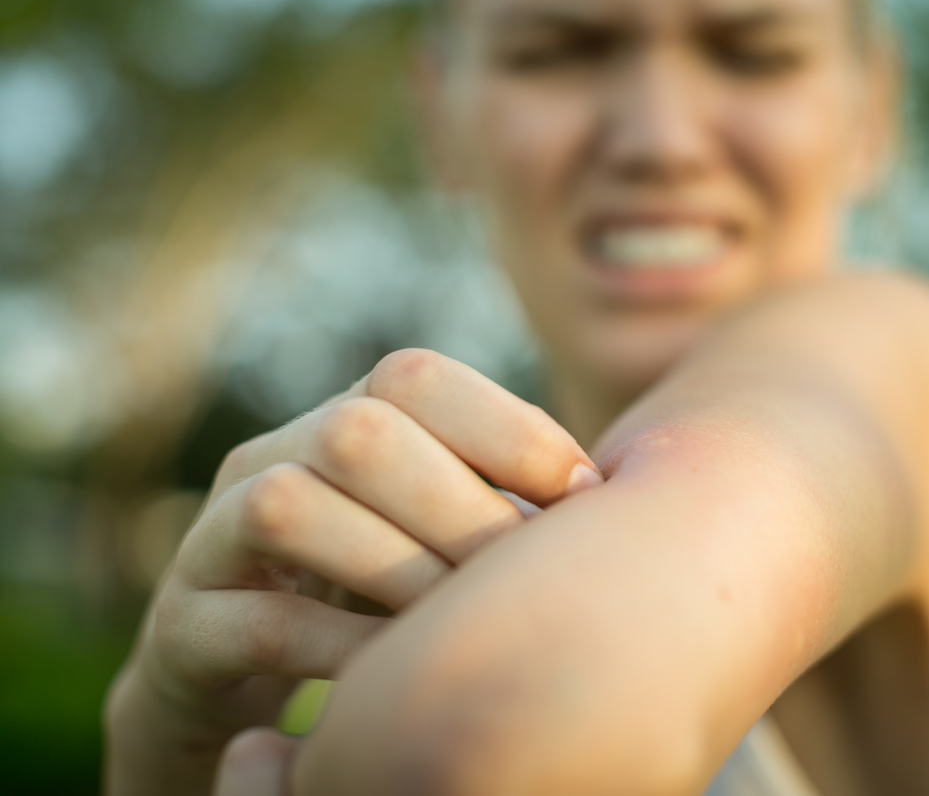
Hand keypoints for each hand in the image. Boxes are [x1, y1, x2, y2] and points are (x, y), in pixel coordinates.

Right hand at [105, 349, 601, 795]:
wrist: (240, 672)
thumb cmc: (373, 593)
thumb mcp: (437, 535)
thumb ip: (501, 501)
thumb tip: (620, 496)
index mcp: (343, 422)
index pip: (413, 377)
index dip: (505, 425)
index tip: (583, 494)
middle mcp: (273, 457)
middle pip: (358, 430)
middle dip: (458, 504)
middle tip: (522, 575)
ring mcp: (215, 537)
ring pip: (290, 506)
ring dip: (396, 569)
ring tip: (457, 625)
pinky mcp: (183, 625)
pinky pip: (258, 622)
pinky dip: (340, 647)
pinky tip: (397, 677)